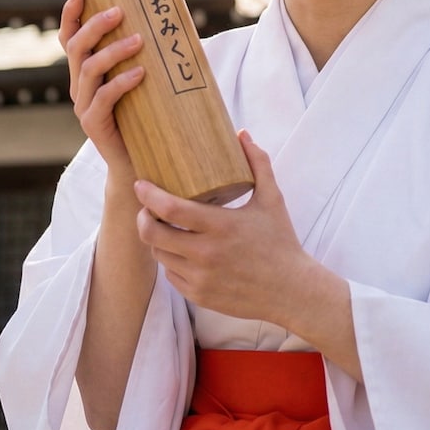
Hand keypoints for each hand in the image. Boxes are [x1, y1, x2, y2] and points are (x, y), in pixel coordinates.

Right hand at [60, 0, 143, 182]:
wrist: (138, 163)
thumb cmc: (145, 115)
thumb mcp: (141, 81)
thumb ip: (142, 56)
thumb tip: (168, 21)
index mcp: (83, 72)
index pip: (69, 38)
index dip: (70, 16)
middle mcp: (78, 86)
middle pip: (76, 47)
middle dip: (95, 25)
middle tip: (119, 11)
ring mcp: (83, 106)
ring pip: (88, 69)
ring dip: (113, 51)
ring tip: (138, 40)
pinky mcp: (93, 125)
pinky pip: (102, 98)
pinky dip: (121, 82)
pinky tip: (140, 73)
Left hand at [134, 133, 311, 325]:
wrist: (290, 290)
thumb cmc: (280, 241)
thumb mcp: (272, 199)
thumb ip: (258, 164)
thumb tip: (242, 134)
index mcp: (221, 226)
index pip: (170, 208)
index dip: (148, 195)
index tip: (140, 184)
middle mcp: (206, 253)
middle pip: (152, 234)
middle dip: (142, 217)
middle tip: (145, 207)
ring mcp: (200, 277)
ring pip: (159, 255)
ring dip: (155, 239)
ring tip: (161, 225)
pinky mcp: (199, 296)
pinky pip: (170, 275)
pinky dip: (170, 260)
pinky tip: (177, 250)